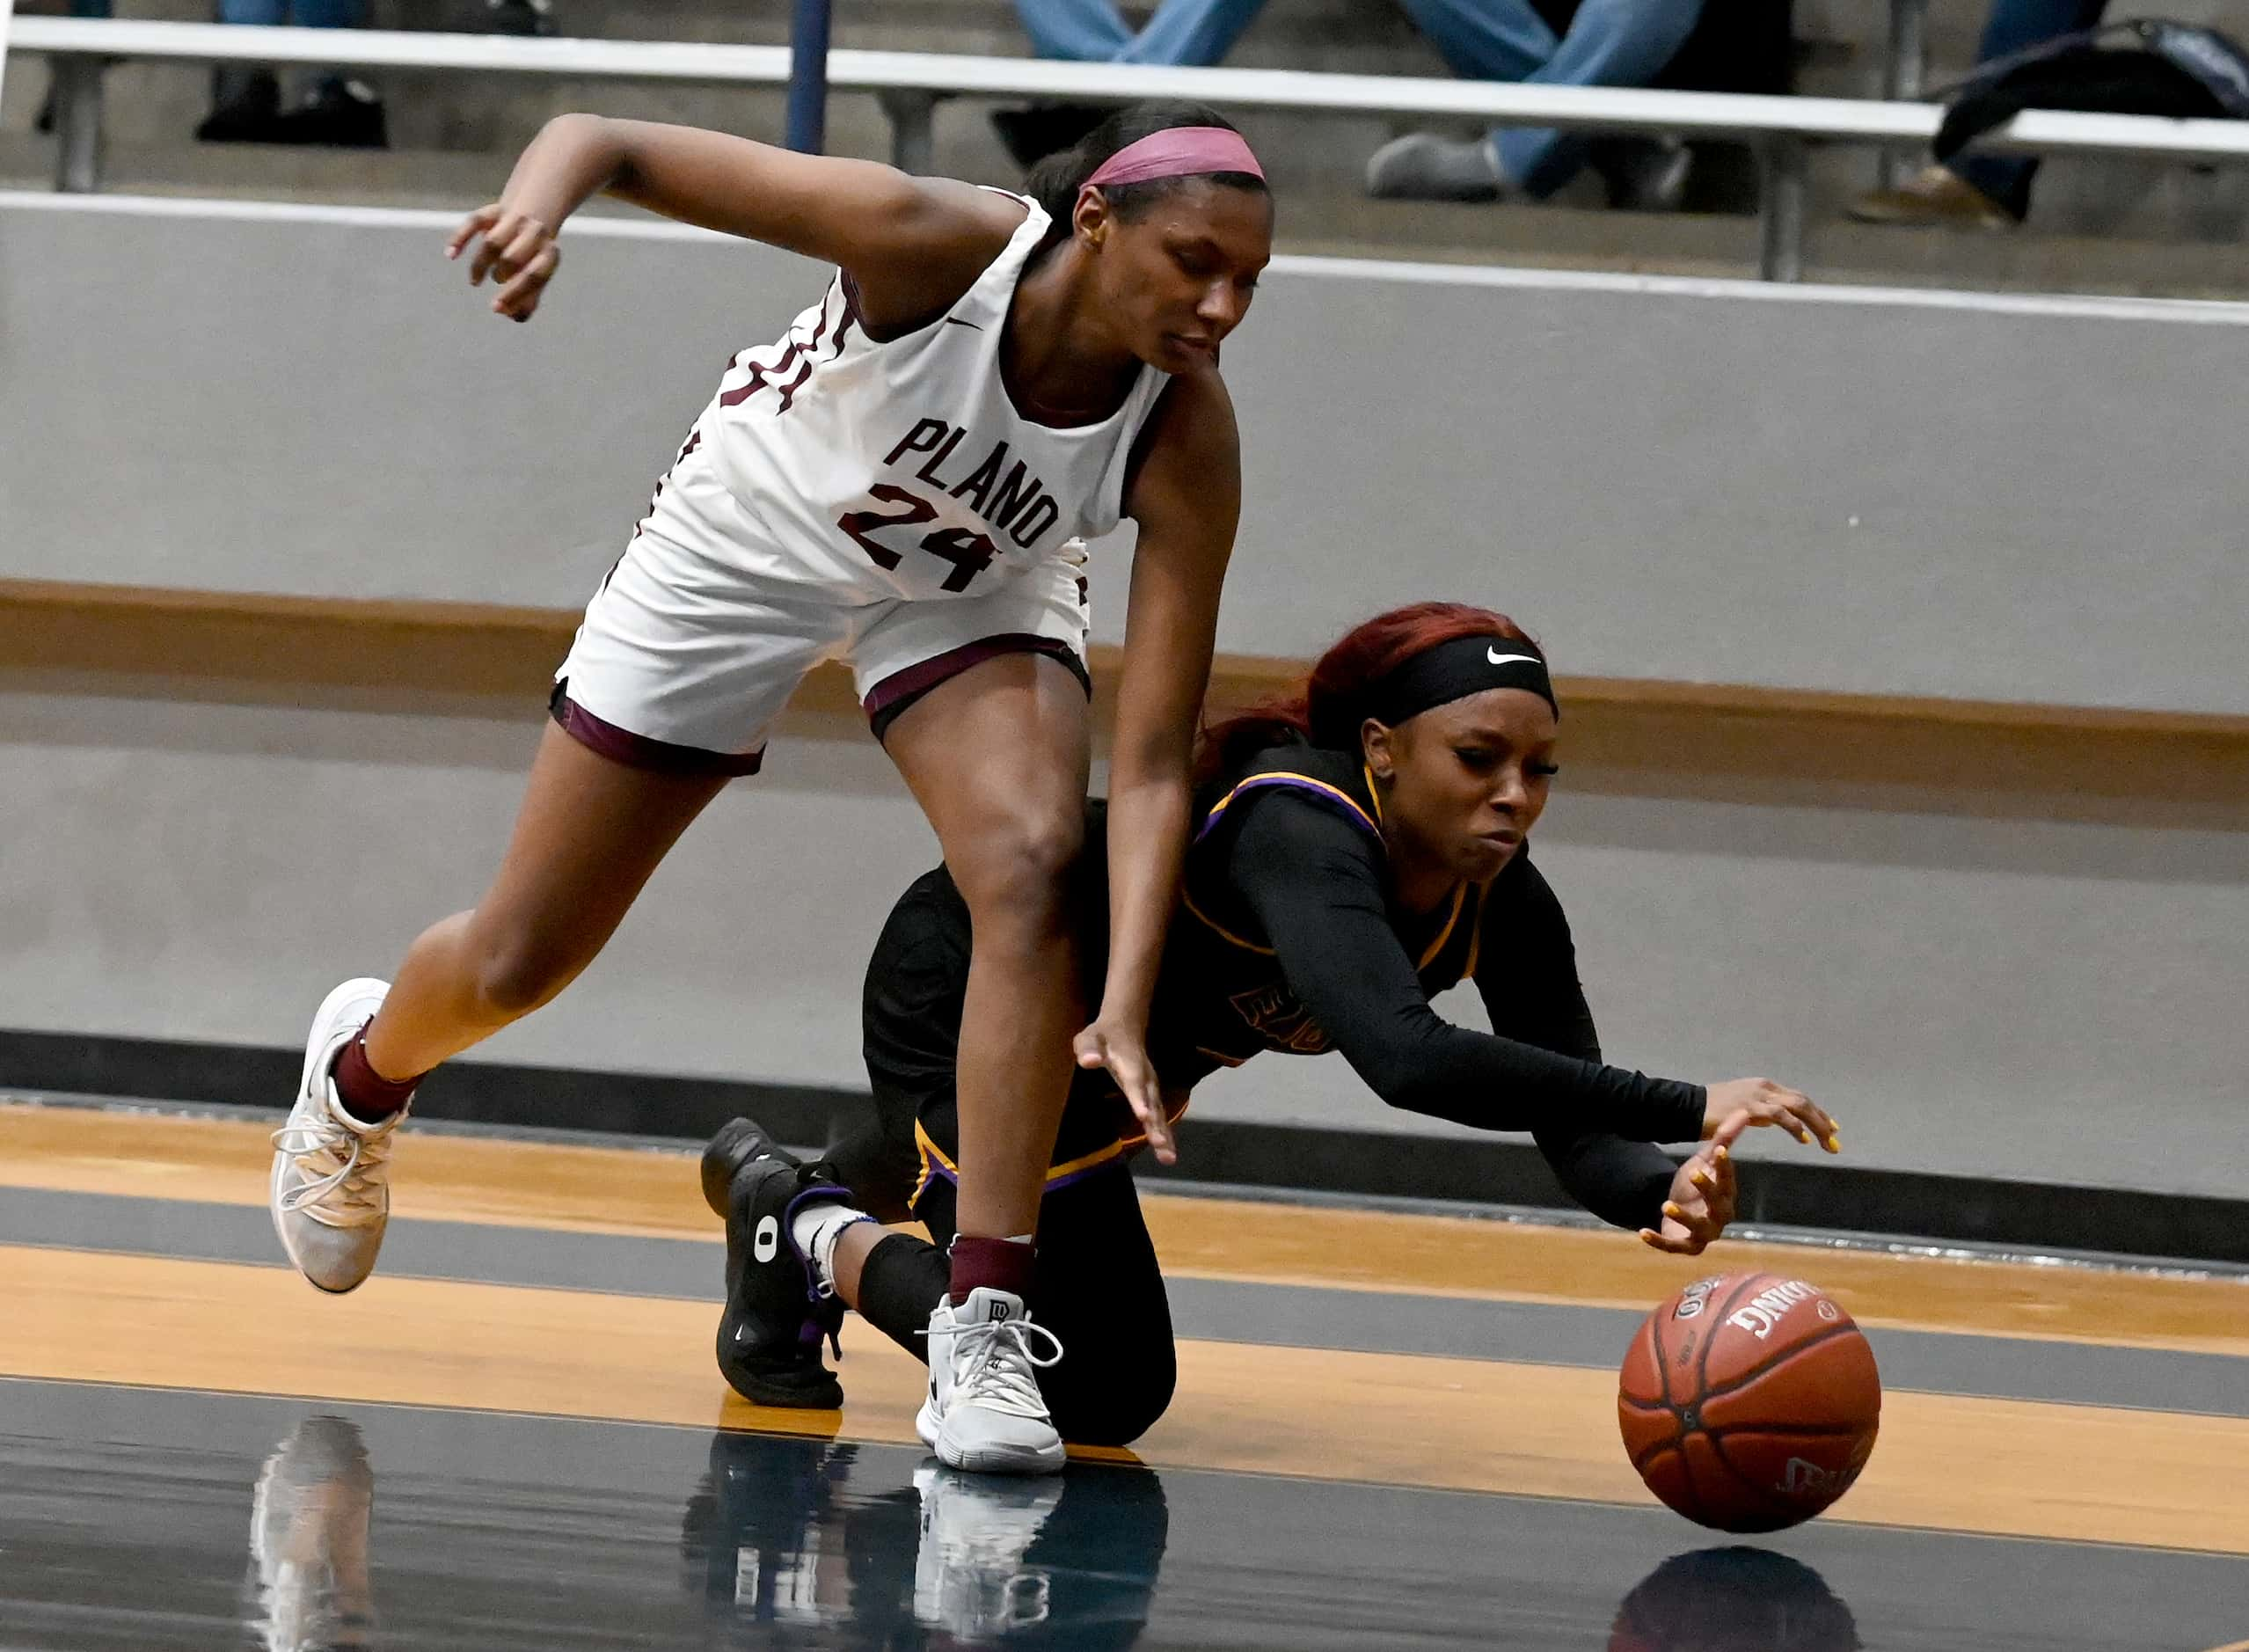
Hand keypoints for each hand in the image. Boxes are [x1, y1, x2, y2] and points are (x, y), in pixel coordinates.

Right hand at [446, 203, 560, 321]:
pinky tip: (450, 255)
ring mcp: (515, 219)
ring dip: (481, 266)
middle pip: (512, 259)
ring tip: (476, 281)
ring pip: (492, 243)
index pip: (534, 276)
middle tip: (493, 290)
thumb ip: (529, 299)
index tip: (496, 308)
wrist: (536, 212)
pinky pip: (474, 222)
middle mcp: (535, 233)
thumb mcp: (538, 276)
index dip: (515, 294)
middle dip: (499, 278)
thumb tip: (512, 316)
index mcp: (550, 254)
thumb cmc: (534, 256)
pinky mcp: (494, 211)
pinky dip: (460, 239)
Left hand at [1074, 1018, 1174, 1165]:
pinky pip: (1159, 1116)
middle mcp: (1145, 1078)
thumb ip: (1088, 1049)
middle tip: (1161, 1145)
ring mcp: (1150, 1087)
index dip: (1139, 1098)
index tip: (1144, 1115)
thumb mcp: (1088, 1038)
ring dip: (1164, 1134)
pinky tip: (1166, 1153)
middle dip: (1156, 1124)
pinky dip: (1164, 1134)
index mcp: (1130, 1064)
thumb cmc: (1102, 1035)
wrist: (1125, 1026)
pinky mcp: (1151, 1095)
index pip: (1134, 1082)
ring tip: (1168, 1158)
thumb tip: (1088, 1061)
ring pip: (1159, 1112)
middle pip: (1152, 1102)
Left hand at [1639, 1140, 1736, 1255]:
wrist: (1681, 1210)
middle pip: (1717, 1203)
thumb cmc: (1698, 1184)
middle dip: (1707, 1188)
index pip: (1728, 1178)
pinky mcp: (1686, 1245)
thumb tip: (1743, 1111)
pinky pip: (1673, 1245)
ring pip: (1698, 1227)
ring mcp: (1704, 1232)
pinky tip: (1643, 1232)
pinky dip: (1659, 1240)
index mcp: (1726, 1192)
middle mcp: (1719, 1215)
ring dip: (1684, 1217)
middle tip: (1694, 1173)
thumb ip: (1723, 1140)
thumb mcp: (1706, 1161)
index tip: (1720, 1151)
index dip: (1725, 1166)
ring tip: (1666, 1204)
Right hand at [1701, 1077, 1838, 1154]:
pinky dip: (1794, 1127)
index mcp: (1765, 1087)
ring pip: (1797, 1106)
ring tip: (1826, 1142)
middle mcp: (1765, 1088)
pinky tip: (1803, 1138)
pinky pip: (1780, 1115)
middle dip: (1822, 1121)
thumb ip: (1761, 1113)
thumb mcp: (1744, 1109)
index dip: (1818, 1113)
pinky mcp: (1750, 1107)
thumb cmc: (1714, 1112)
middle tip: (1834, 1140)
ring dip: (1815, 1125)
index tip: (1832, 1128)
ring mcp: (1758, 1096)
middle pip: (1803, 1102)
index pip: (1799, 1098)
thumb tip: (1775, 1120)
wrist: (1690, 1108)